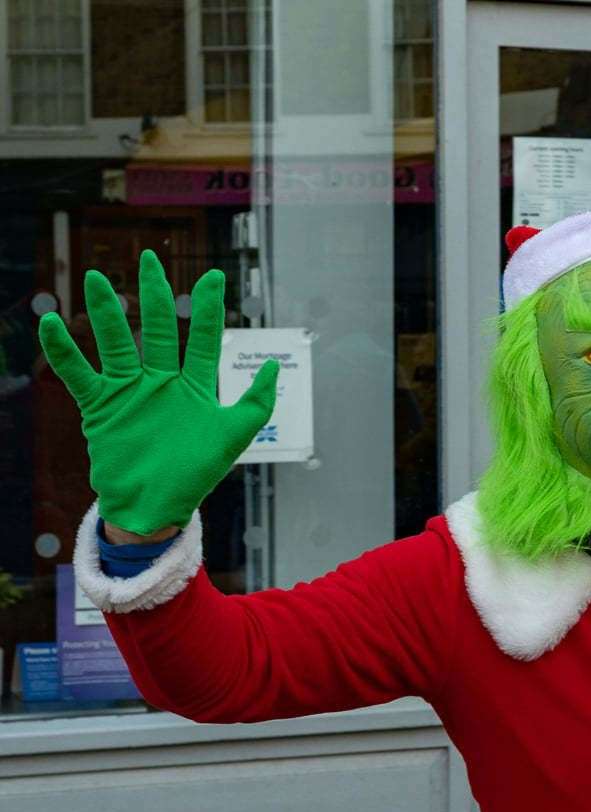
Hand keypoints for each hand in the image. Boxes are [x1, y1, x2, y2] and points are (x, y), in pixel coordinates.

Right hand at [38, 251, 277, 535]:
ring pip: (117, 344)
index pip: (203, 339)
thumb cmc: (195, 474)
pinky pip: (79, 374)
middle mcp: (162, 382)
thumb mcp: (233, 436)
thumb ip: (255, 402)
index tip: (213, 277)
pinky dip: (64, 351)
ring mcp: (130, 392)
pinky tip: (51, 323)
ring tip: (98, 280)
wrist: (156, 507)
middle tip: (150, 258)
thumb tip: (273, 366)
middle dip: (155, 295)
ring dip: (107, 313)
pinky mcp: (102, 406)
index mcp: (195, 387)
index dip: (208, 309)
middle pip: (158, 330)